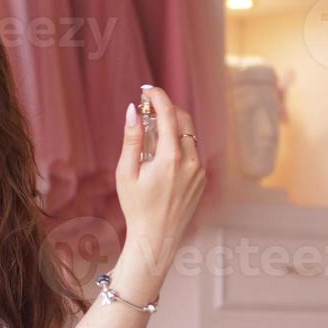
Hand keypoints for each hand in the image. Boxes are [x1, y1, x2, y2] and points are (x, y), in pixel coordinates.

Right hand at [117, 86, 205, 263]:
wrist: (157, 238)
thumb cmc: (136, 207)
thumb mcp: (126, 172)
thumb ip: (131, 139)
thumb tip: (133, 111)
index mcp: (170, 157)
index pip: (168, 114)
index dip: (157, 97)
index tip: (146, 90)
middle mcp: (190, 161)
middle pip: (184, 119)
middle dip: (167, 108)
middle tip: (148, 108)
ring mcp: (199, 170)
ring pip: (189, 136)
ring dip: (172, 127)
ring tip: (151, 135)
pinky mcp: (201, 179)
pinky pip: (192, 152)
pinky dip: (178, 145)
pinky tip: (161, 157)